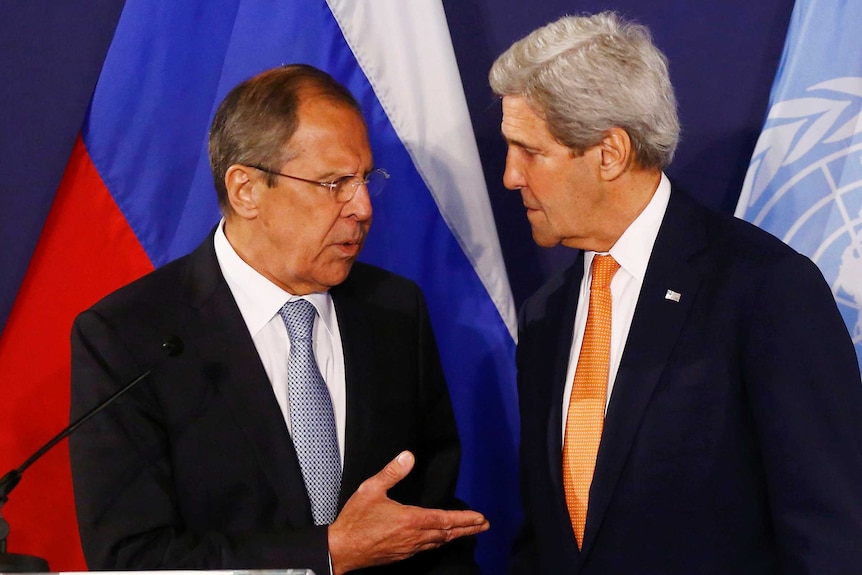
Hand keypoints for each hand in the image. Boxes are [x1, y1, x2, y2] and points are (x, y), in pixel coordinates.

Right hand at [327, 450, 489, 573]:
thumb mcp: (371, 489)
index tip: (480, 517)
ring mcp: (408, 548)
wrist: (341, 549)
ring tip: (467, 531)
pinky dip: (438, 542)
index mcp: (410, 520)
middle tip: (483, 526)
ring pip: (437, 542)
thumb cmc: (355, 519)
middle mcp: (414, 537)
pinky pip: (426, 548)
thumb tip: (408, 456)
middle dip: (467, 529)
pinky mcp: (401, 555)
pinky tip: (438, 540)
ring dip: (454, 536)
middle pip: (447, 533)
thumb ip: (392, 472)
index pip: (445, 519)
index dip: (464, 518)